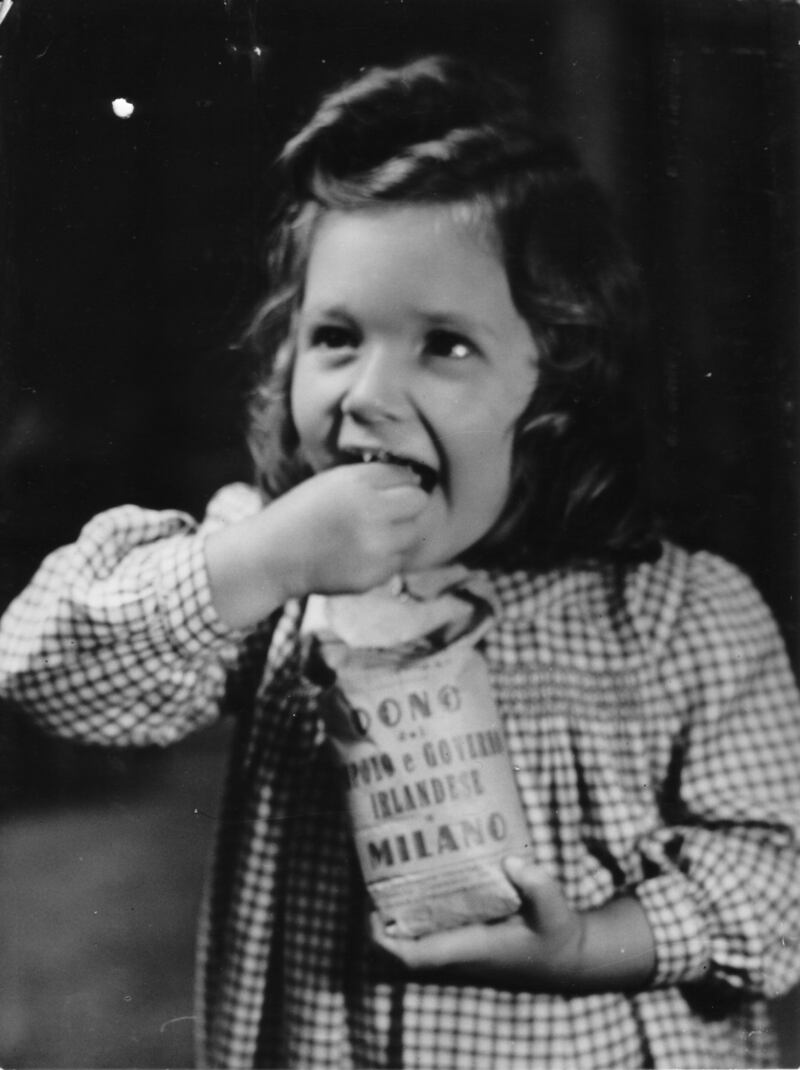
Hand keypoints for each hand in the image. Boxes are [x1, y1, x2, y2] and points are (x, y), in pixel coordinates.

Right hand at [206, 463, 428, 627]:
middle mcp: (372, 513)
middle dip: (406, 505)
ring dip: (398, 533)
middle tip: (385, 512)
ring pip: (413, 534)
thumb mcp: (333, 481)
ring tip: (369, 535)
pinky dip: (385, 558)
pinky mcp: (374, 575)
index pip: (407, 476)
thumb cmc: (302, 513)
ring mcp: (376, 547)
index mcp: (359, 483)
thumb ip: (373, 478)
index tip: (386, 490)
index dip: (397, 483)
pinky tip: (358, 554)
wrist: (272, 557)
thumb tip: (415, 480)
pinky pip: (398, 561)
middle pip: (419, 502)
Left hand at [369, 856, 655, 993]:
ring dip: (393, 916)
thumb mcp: (554, 909)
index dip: (385, 939)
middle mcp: (456, 956)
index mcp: (470, 950)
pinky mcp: (463, 944)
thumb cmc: (555, 934)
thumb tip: (513, 861)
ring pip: (410, 943)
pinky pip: (426, 935)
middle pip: (399, 950)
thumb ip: (537, 886)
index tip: (369, 909)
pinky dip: (413, 915)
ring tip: (386, 870)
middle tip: (371, 876)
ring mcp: (457, 953)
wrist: (565, 961)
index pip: (413, 957)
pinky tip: (416, 880)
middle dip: (378, 920)